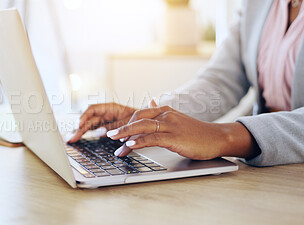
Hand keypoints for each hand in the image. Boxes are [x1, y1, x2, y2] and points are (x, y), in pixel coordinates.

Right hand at [66, 103, 136, 142]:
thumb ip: (115, 127)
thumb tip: (99, 131)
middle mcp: (105, 113)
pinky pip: (92, 130)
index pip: (93, 109)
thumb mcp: (130, 123)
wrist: (151, 123)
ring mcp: (104, 121)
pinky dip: (84, 134)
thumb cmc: (142, 119)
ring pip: (88, 125)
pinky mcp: (104, 129)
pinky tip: (75, 138)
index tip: (79, 125)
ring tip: (69, 139)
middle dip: (79, 127)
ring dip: (78, 132)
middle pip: (88, 119)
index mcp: (111, 108)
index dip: (84, 116)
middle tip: (71, 137)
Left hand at [107, 105, 259, 159]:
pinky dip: (141, 141)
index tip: (114, 131)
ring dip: (126, 134)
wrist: (217, 137)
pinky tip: (131, 144)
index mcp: (165, 110)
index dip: (125, 121)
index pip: (139, 113)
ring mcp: (171, 125)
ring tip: (115, 141)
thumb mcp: (177, 118)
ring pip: (143, 127)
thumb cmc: (197, 132)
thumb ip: (162, 112)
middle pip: (138, 119)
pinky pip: (154, 138)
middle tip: (109, 136)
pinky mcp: (176, 138)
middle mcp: (166, 115)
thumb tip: (151, 101)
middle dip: (121, 128)